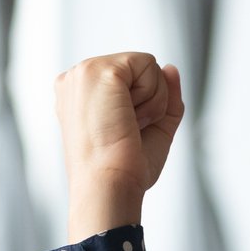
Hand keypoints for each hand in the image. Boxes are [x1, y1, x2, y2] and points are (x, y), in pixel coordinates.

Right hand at [55, 52, 182, 240]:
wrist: (110, 185)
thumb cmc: (124, 168)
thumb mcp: (153, 127)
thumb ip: (164, 95)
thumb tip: (171, 68)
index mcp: (81, 93)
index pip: (131, 80)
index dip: (142, 107)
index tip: (123, 133)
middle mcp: (78, 79)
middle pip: (141, 70)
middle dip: (149, 101)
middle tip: (126, 130)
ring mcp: (85, 72)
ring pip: (147, 67)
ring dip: (151, 101)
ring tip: (126, 125)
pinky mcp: (99, 70)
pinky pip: (149, 65)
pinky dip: (153, 97)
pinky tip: (130, 117)